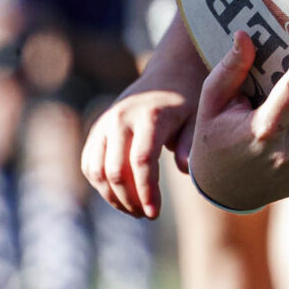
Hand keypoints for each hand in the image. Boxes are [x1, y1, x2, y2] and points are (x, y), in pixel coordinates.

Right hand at [82, 87, 193, 218]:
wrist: (169, 73)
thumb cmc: (188, 101)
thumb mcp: (198, 118)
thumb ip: (192, 144)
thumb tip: (185, 171)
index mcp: (150, 116)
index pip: (141, 162)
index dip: (146, 192)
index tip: (154, 213)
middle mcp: (121, 118)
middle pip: (115, 171)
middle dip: (130, 200)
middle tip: (146, 214)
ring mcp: (105, 122)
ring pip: (96, 170)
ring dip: (112, 197)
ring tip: (133, 210)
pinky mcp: (97, 129)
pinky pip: (89, 164)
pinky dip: (99, 184)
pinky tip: (119, 196)